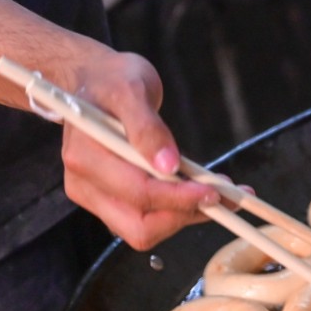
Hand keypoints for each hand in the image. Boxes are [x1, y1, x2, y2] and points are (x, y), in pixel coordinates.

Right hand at [60, 50, 220, 249]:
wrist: (96, 82)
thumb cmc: (111, 81)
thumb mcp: (132, 90)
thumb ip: (147, 127)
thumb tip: (168, 165)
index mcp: (85, 157)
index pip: (138, 192)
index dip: (179, 197)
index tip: (214, 191)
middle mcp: (84, 184)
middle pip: (139, 226)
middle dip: (185, 216)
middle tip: (225, 197)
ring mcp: (96, 196)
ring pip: (146, 230)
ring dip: (188, 215)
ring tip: (225, 194)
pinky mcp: (111, 201)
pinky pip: (148, 219)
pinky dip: (180, 211)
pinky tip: (205, 192)